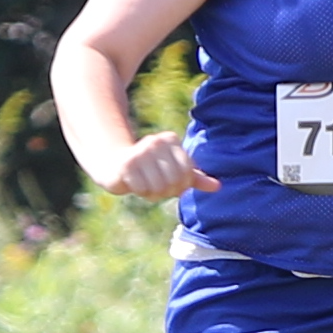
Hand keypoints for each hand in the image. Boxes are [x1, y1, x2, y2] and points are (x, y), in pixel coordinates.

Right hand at [98, 130, 212, 200]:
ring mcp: (140, 150)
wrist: (114, 164)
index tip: (171, 182)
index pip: (187, 173)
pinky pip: (143, 189)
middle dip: (167, 191)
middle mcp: (156, 141)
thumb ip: (194, 178)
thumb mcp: (173, 170)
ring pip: (159, 187)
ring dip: (153, 193)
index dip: (181, 185)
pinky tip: (134, 184)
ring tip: (145, 184)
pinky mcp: (126, 164)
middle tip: (157, 187)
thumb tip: (217, 187)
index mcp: (171, 139)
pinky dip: (140, 192)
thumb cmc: (149, 169)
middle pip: (174, 181)